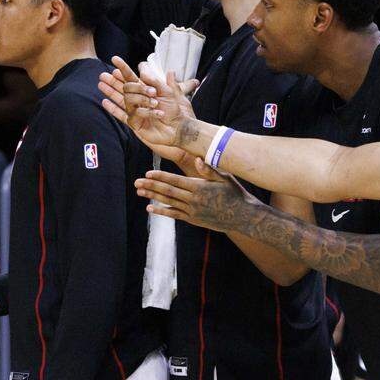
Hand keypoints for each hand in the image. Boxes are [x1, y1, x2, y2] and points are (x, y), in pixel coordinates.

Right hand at [98, 56, 197, 150]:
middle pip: (125, 88)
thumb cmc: (174, 111)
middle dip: (130, 85)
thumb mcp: (168, 92)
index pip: (130, 77)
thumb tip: (144, 68)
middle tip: (146, 89)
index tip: (114, 58)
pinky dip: (147, 112)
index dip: (122, 68)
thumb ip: (157, 81)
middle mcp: (137, 99)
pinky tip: (157, 113)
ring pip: (128, 99)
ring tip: (157, 103)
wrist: (178, 128)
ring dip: (143, 99)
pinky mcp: (135, 123)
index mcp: (145, 90)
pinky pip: (135, 114)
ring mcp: (134, 111)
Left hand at [135, 160, 259, 232]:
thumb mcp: (225, 178)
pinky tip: (150, 208)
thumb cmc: (235, 194)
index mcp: (200, 187)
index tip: (148, 173)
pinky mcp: (193, 220)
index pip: (176, 181)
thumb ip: (209, 170)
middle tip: (137, 182)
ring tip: (139, 192)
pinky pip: (174, 215)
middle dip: (151, 186)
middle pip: (168, 192)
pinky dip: (162, 211)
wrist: (242, 217)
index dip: (161, 176)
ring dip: (153, 197)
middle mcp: (194, 200)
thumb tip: (197, 160)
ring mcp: (192, 211)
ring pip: (169, 203)